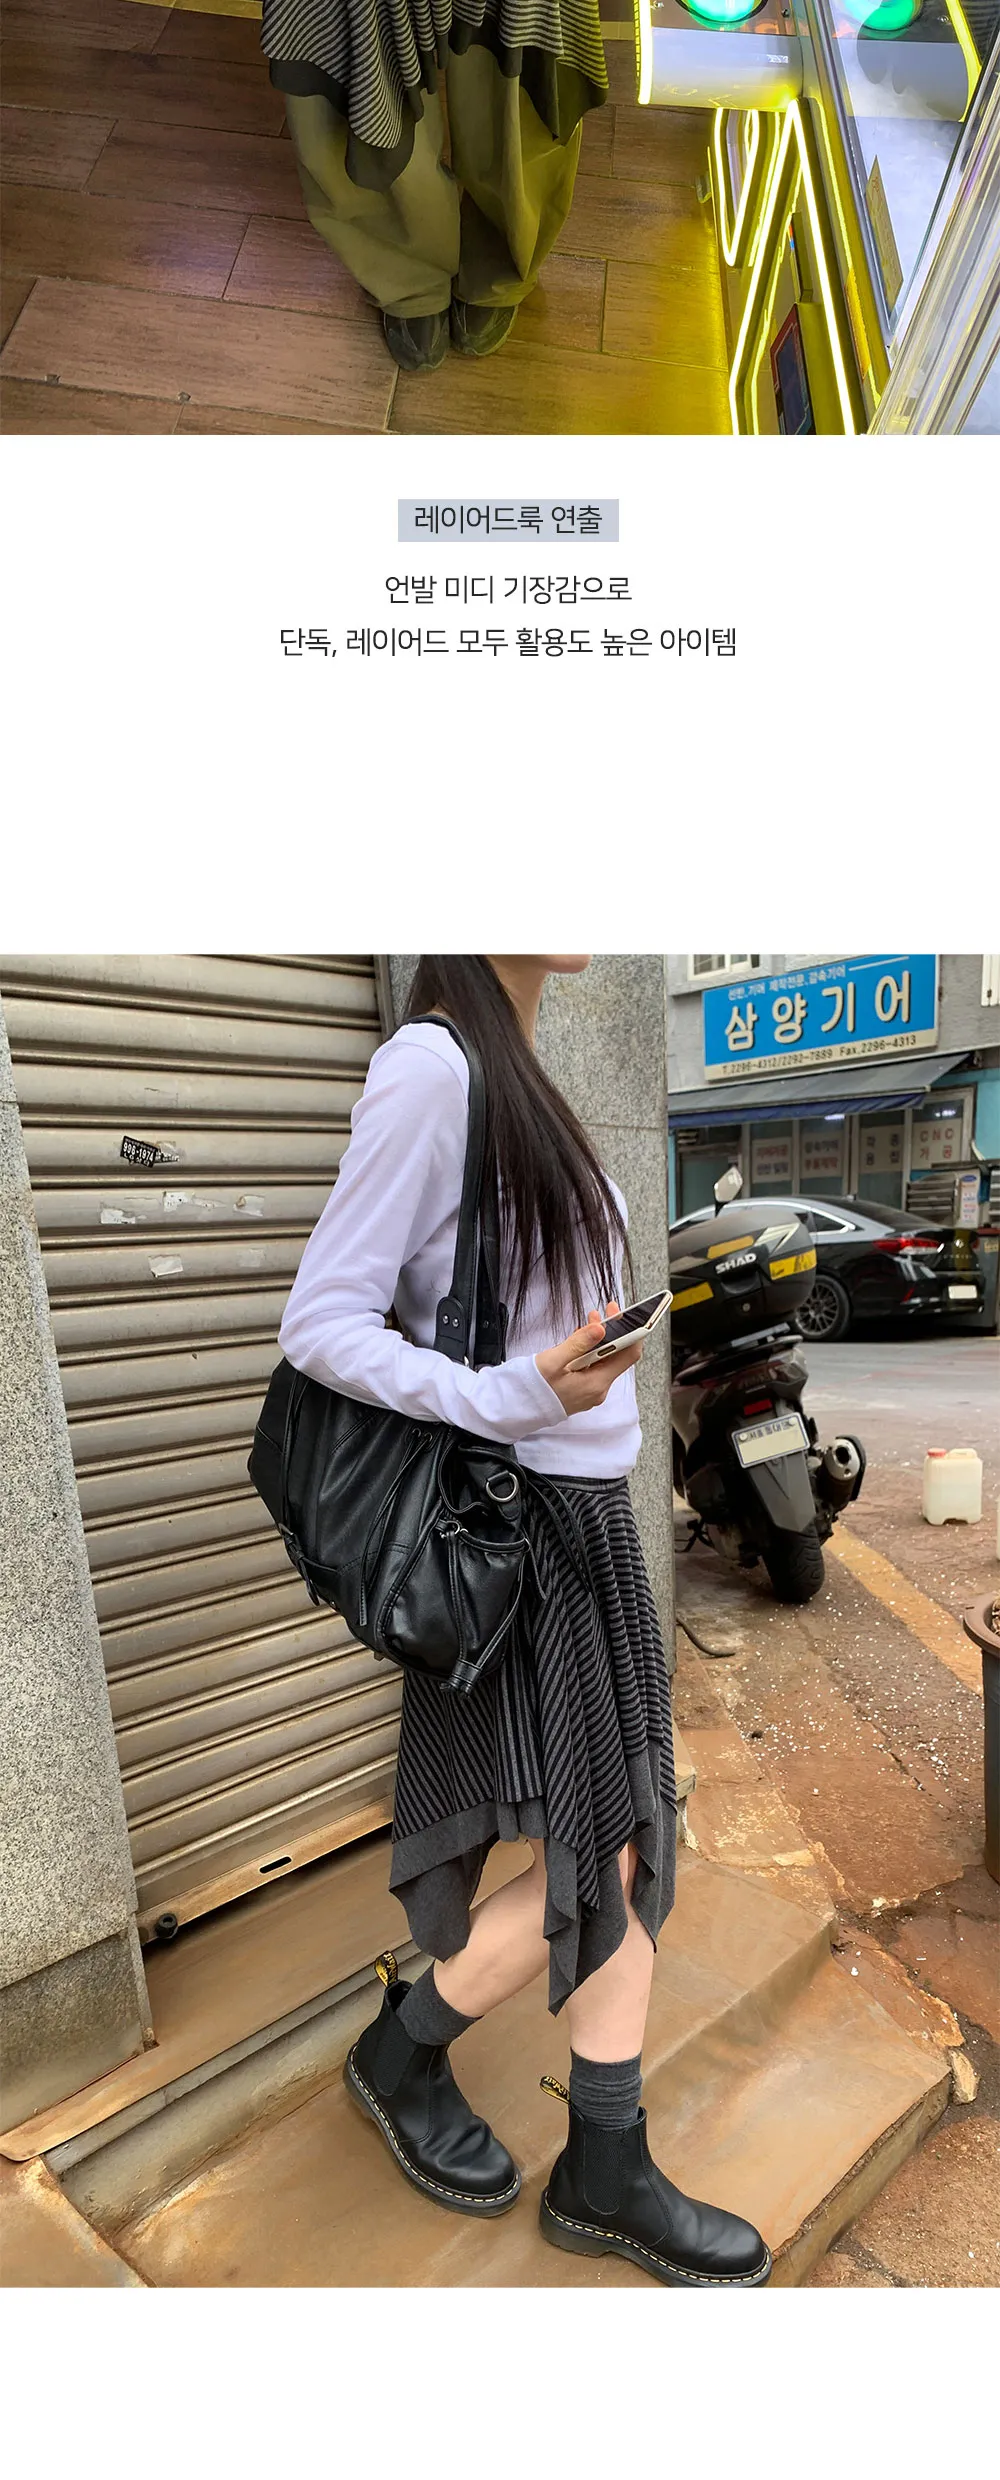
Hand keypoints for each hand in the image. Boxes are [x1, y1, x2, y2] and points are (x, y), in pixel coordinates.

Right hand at [535, 1301, 642, 1415]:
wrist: (518, 1408)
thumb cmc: (533, 1388)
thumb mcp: (554, 1361)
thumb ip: (579, 1343)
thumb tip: (600, 1328)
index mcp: (596, 1384)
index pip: (628, 1356)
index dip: (632, 1332)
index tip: (624, 1315)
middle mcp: (598, 1390)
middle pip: (616, 1357)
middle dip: (613, 1332)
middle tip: (604, 1312)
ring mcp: (591, 1392)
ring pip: (604, 1361)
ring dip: (600, 1341)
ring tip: (590, 1321)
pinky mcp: (582, 1390)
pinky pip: (593, 1368)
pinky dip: (591, 1352)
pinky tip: (581, 1341)